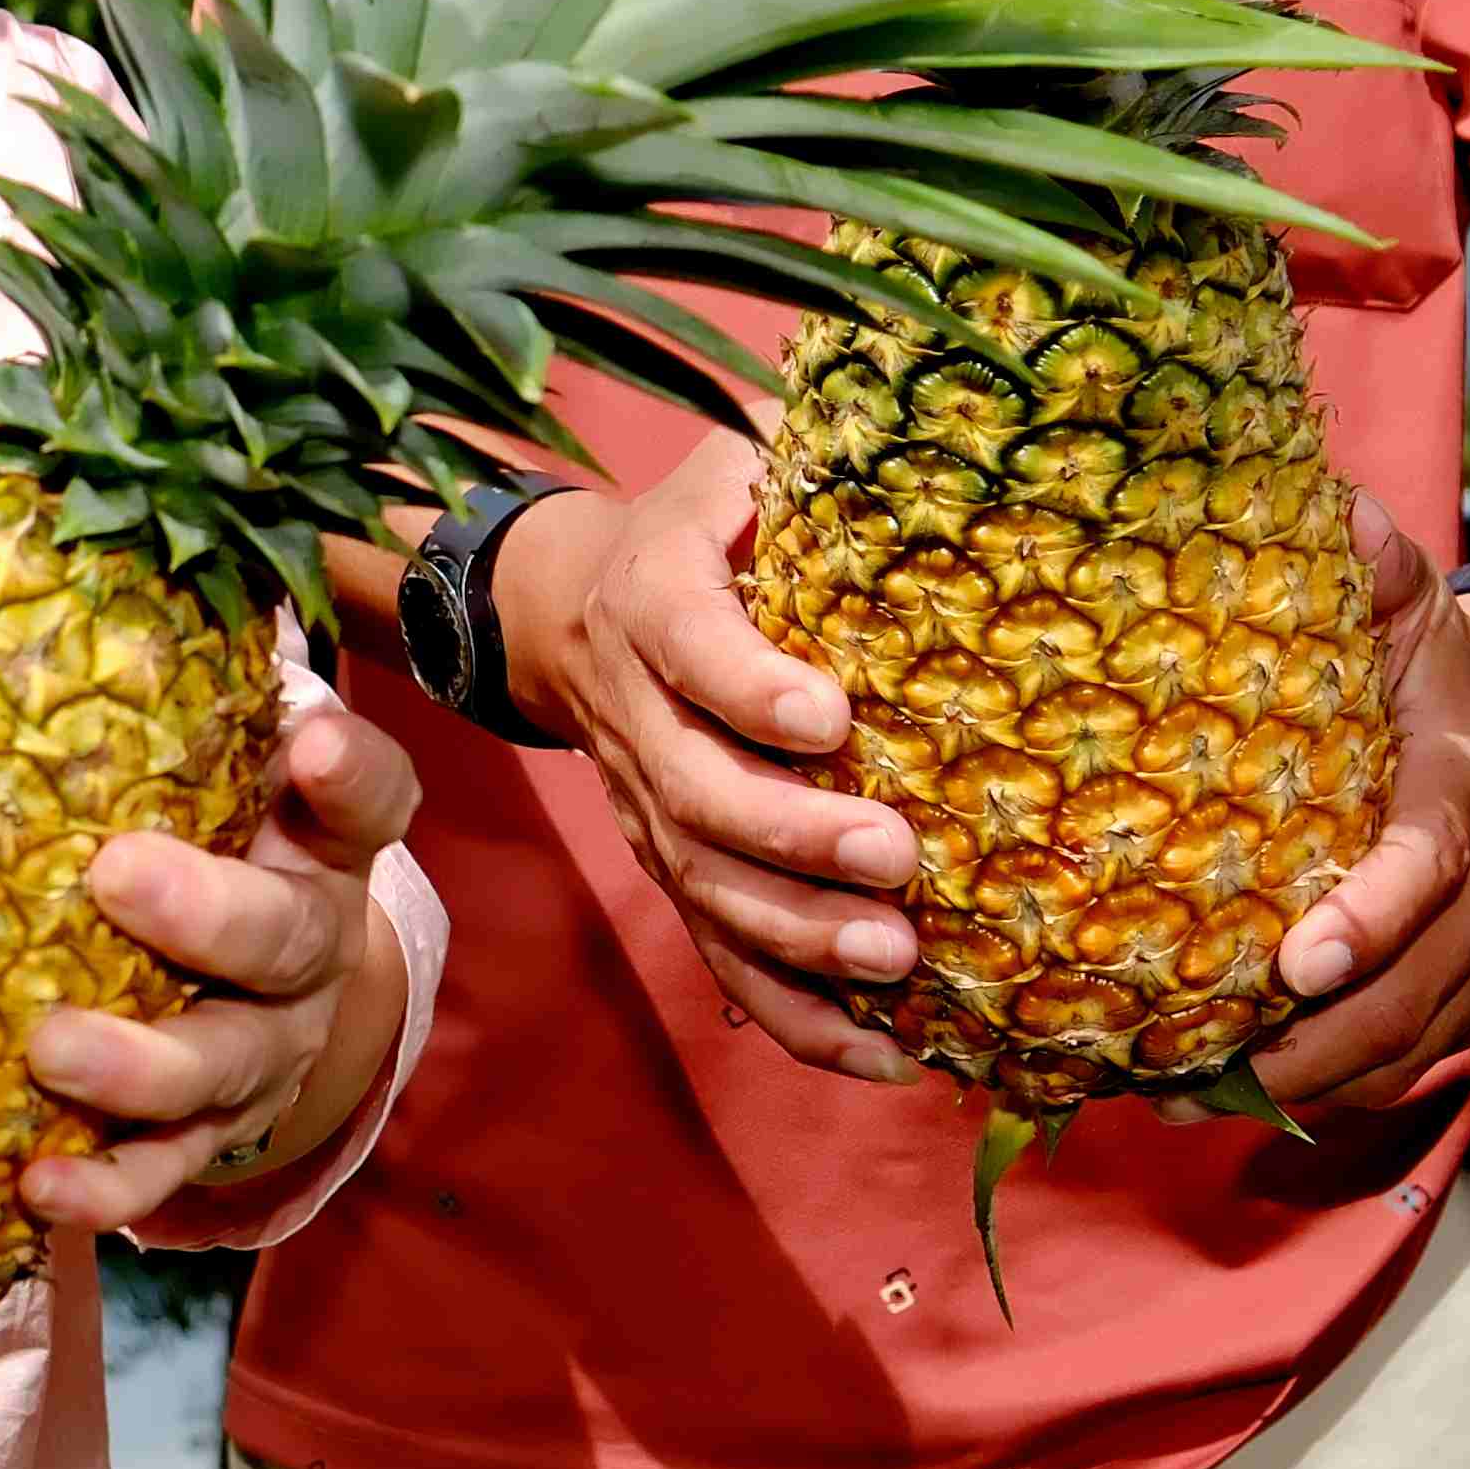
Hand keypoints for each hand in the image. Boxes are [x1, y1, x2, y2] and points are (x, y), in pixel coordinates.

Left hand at [26, 700, 417, 1238]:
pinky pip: (165, 1166)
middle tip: (112, 874)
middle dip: (206, 915)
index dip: (347, 774)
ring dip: (141, 1064)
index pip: (365, 798)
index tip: (307, 739)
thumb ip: (181, 655)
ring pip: (223, 1066)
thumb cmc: (207, 819)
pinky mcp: (208, 1130)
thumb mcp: (211, 742)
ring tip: (51, 1047)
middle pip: (283, 941)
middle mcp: (310, 943)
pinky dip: (108, 1184)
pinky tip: (37, 1182)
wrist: (257, 983)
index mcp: (320, 838)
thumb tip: (74, 491)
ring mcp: (266, 1047)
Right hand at [493, 443, 931, 1083]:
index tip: (831, 712)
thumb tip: (916, 413)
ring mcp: (646, 809)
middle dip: (795, 834)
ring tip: (895, 958)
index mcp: (648, 599)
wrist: (554, 611)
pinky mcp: (673, 873)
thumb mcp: (723, 461)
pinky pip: (723, 959)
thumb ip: (797, 447)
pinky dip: (798, 1018)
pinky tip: (887, 1055)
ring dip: (799, 935)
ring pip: (708, 890)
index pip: (690, 647)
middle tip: (896, 855)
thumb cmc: (685, 527)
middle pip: (700, 794)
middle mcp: (634, 714)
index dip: (752, 684)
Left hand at [1214, 497, 1469, 1117]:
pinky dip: (1348, 1089)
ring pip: (1418, 1042)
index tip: (1300, 962)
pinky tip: (1256, 1094)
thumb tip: (1334, 510)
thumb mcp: (1407, 597)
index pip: (1428, 863)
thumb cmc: (1439, 663)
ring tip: (1193, 1096)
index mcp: (1464, 781)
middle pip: (1417, 988)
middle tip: (1198, 1070)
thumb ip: (1371, 559)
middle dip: (1314, 1043)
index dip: (1371, 917)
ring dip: (1314, 1083)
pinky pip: (1426, 1058)